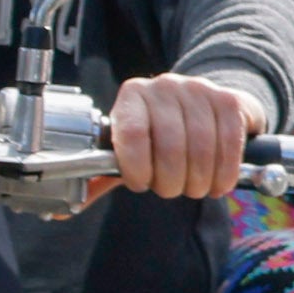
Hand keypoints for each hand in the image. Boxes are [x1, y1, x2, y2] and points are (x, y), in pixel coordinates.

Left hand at [110, 71, 261, 203]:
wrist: (199, 105)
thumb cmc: (157, 135)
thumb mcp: (129, 148)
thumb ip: (103, 175)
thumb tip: (64, 206)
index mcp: (133, 95)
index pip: (132, 134)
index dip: (137, 168)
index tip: (141, 184)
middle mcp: (164, 86)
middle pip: (170, 146)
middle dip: (172, 182)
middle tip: (172, 191)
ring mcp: (199, 89)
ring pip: (202, 147)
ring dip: (200, 181)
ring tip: (196, 188)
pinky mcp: (229, 100)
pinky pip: (229, 143)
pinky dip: (225, 172)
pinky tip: (218, 183)